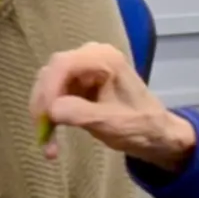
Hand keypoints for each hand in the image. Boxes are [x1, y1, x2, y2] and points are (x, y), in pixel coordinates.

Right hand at [29, 42, 196, 171]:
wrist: (157, 135)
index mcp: (104, 58)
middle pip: (52, 73)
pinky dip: (50, 115)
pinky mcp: (78, 83)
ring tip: (46, 141)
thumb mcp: (112, 123)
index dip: (49, 89)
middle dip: (43, 103)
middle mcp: (90, 56)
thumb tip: (51, 110)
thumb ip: (80, 113)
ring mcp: (83, 69)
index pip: (64, 64)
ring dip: (44, 112)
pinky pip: (55, 95)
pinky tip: (51, 138)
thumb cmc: (141, 127)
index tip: (44, 116)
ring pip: (49, 85)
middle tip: (40, 131)